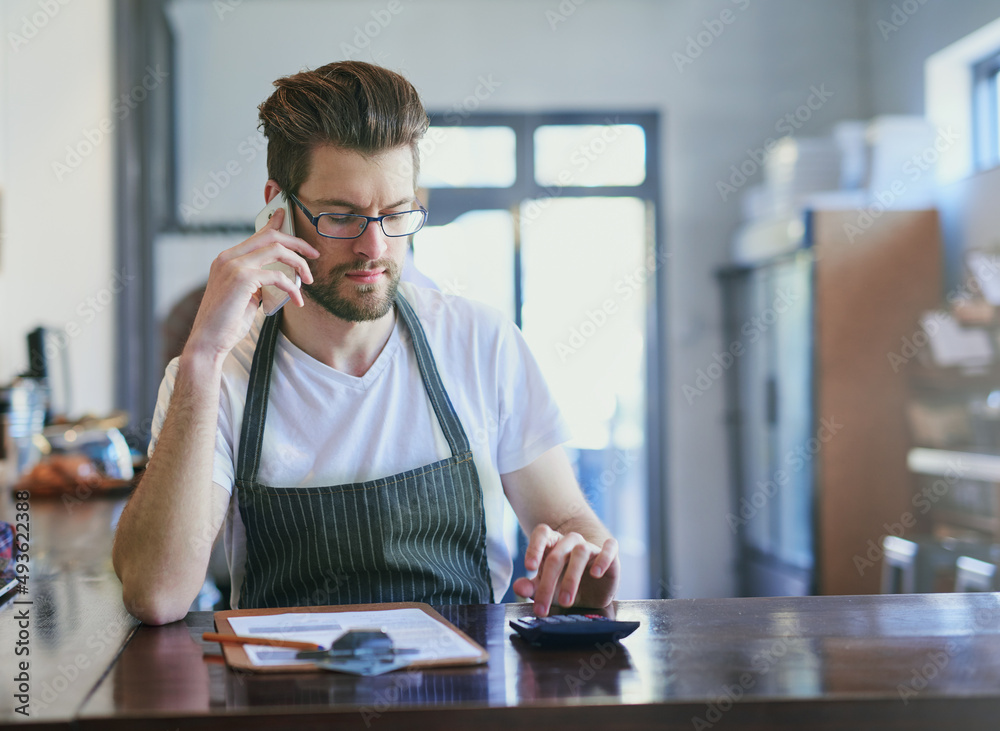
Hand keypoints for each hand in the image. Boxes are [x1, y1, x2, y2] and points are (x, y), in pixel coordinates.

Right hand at [183, 208, 318, 362]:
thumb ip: (257, 281)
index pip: (256, 235)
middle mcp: (228, 257)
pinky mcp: (242, 278)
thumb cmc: (226, 322)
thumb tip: (278, 277)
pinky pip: (278, 276)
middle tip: (314, 254)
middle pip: (270, 236)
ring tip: (309, 279)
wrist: (208, 341)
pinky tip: (298, 300)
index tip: (287, 216)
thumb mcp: (244, 295)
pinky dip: (292, 287)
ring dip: (299, 263)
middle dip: (296, 242)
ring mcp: (234, 265)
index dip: (274, 223)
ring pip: (277, 250)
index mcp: (227, 259)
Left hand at [511, 524, 618, 616]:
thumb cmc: (565, 585)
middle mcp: (570, 542)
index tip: (529, 567)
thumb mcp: (546, 588)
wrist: (593, 592)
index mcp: (552, 544)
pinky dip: (603, 558)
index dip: (535, 547)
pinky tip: (596, 573)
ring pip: (581, 551)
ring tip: (565, 601)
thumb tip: (518, 586)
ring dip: (572, 577)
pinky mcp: (610, 555)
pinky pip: (610, 548)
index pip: (542, 533)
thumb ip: (531, 586)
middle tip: (542, 605)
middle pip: (558, 554)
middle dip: (548, 582)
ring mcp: (590, 547)